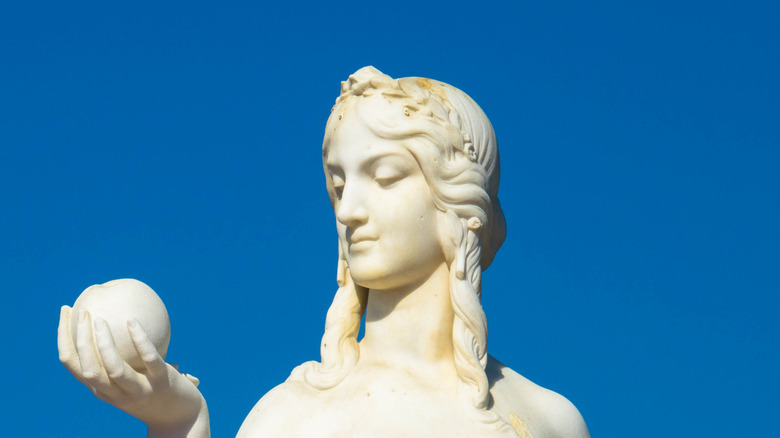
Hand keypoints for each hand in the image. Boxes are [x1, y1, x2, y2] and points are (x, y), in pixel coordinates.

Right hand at [58, 306, 209, 436]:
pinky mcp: (162, 383)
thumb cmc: (153, 393)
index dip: (64, 338)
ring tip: (100, 318)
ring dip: (103, 342)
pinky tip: (132, 321)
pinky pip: (149, 358)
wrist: (180, 419)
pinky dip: (139, 340)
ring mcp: (138, 390)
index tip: (66, 311)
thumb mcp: (130, 378)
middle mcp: (116, 393)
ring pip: (113, 367)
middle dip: (79, 338)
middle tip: (82, 311)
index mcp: (102, 389)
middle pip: (88, 367)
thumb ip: (120, 356)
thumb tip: (116, 312)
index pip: (73, 365)